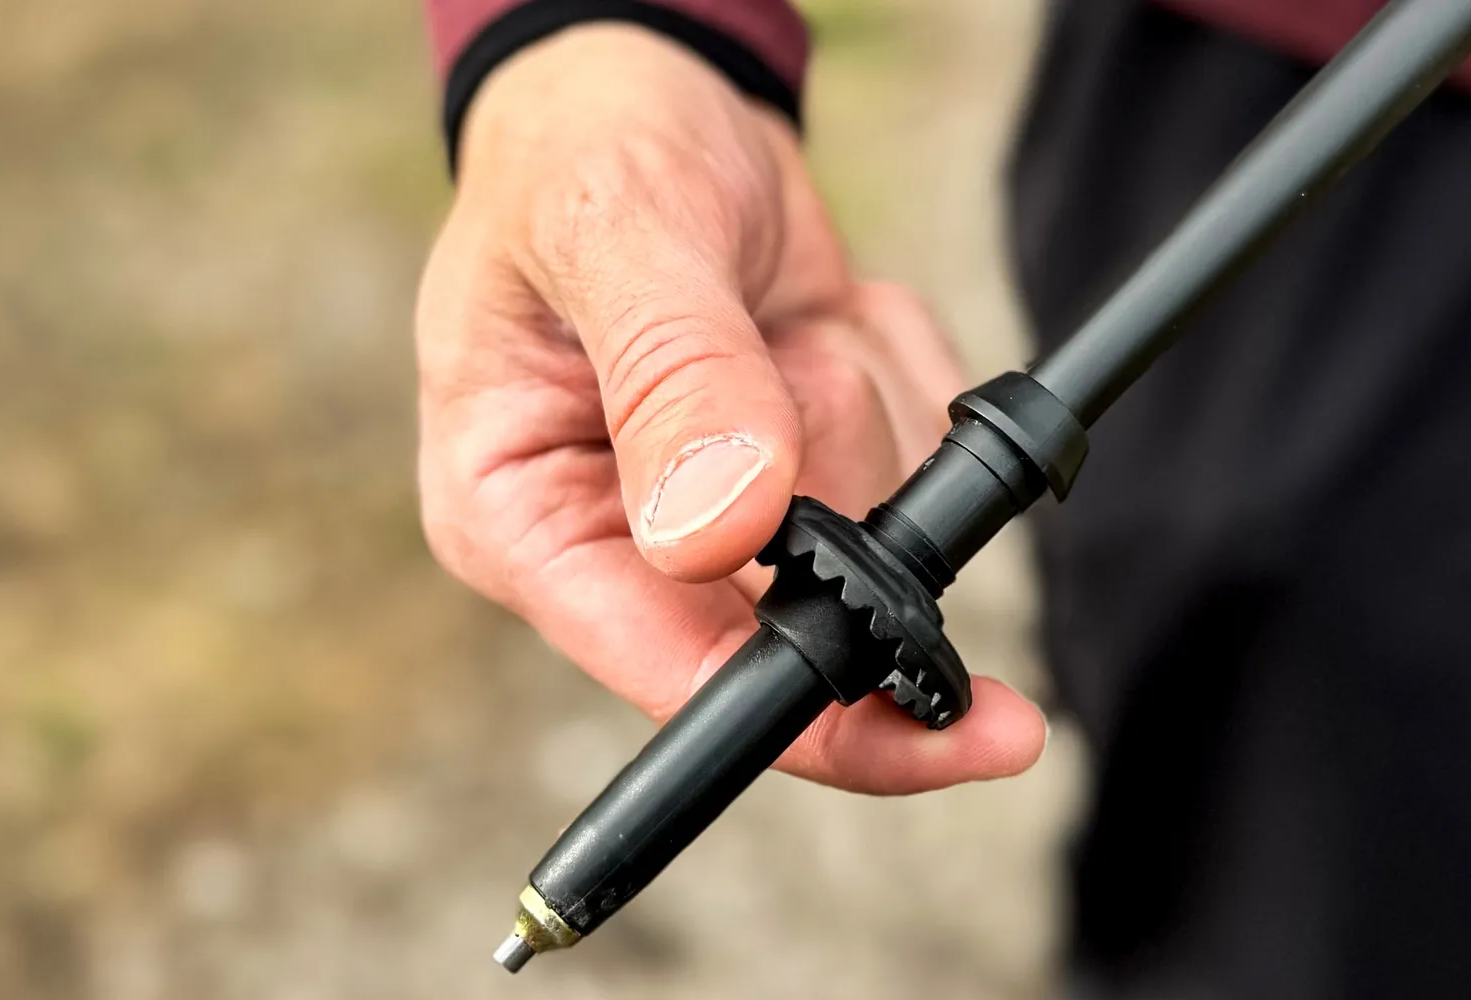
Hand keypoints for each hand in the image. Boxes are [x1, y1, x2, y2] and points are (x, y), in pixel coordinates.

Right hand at [415, 24, 1044, 792]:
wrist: (650, 97)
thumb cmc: (586, 148)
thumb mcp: (615, 232)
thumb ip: (672, 378)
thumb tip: (720, 537)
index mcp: (522, 515)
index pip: (669, 671)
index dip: (812, 714)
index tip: (948, 725)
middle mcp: (617, 541)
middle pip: (808, 608)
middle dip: (838, 466)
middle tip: (790, 334)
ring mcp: (720, 518)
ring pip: (885, 520)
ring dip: (858, 385)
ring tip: (776, 302)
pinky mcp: (804, 474)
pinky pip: (923, 454)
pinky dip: (894, 362)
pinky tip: (813, 307)